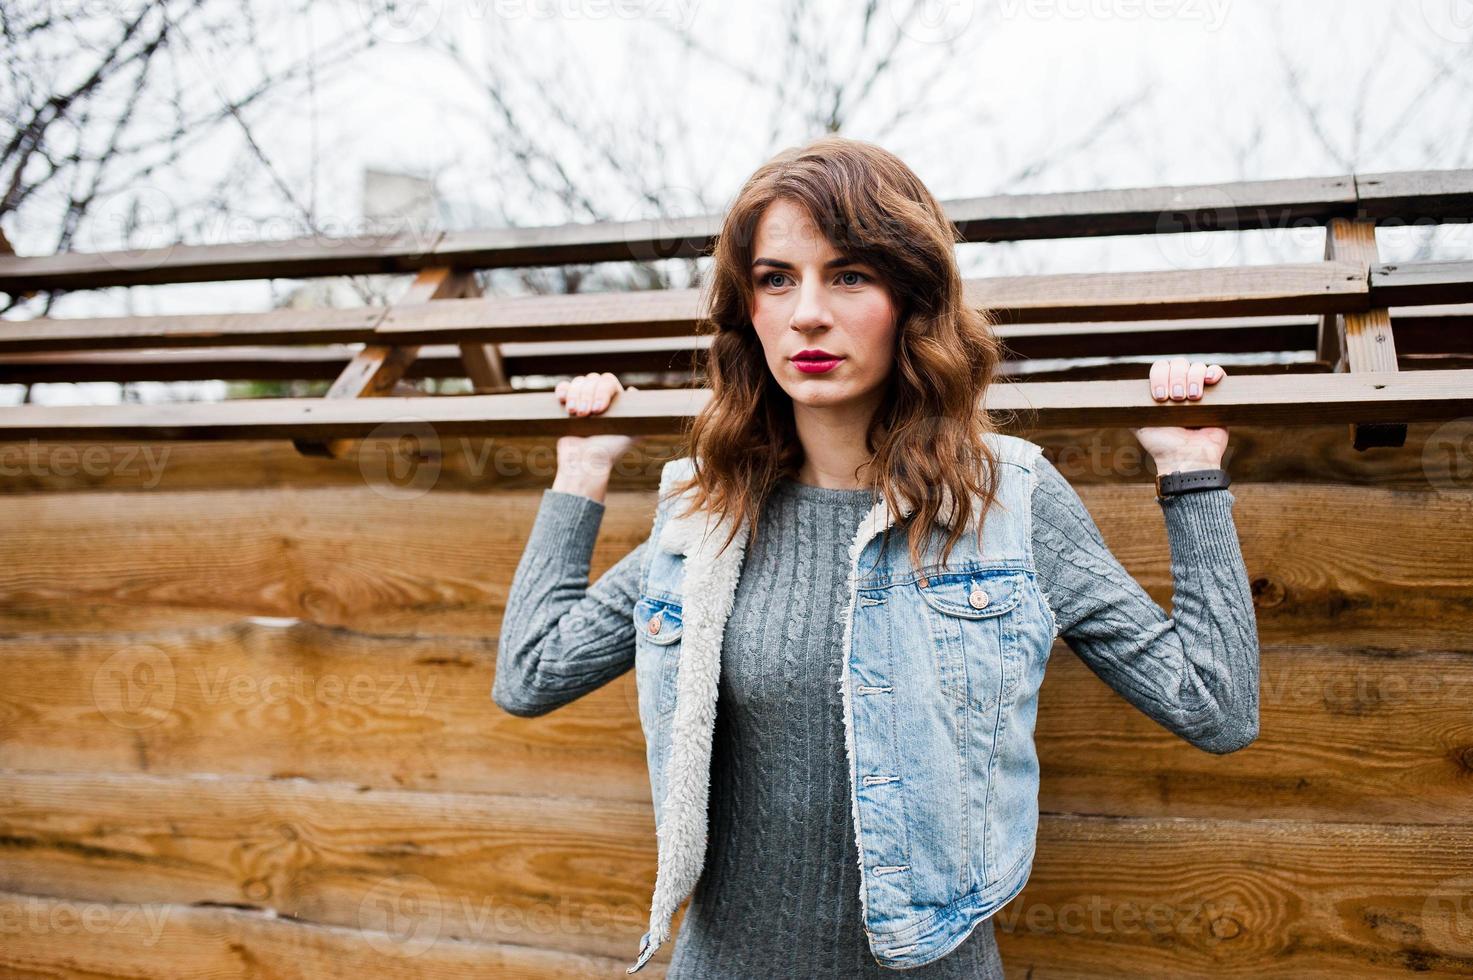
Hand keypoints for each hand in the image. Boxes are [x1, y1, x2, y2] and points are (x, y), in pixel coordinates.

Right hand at [553, 372, 639, 501]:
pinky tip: (562, 400)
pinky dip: (562, 390)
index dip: (602, 391)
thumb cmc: (608, 452)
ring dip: (575, 395)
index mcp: (615, 402)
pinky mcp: (566, 406)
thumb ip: (639, 417)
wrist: (583, 463)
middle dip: (586, 395)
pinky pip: (563, 388)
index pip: (608, 382)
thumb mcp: (631, 436)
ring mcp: (582, 401)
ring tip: (574, 414)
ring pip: (578, 382)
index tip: (599, 410)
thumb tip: (633, 390)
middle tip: (585, 414)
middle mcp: (599, 398)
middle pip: (592, 379)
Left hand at [1132, 358, 1227, 472]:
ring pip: (1197, 367)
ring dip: (1193, 378)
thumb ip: (1130, 410)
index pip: (1160, 368)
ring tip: (1192, 398)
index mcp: (1163, 391)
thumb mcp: (1139, 425)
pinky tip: (1209, 381)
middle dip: (1176, 378)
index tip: (1160, 397)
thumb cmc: (1162, 445)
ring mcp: (1200, 390)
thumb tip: (1112, 399)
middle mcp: (1181, 387)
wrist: (1187, 458)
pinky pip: (1218, 372)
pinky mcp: (1219, 395)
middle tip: (1177, 398)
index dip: (1160, 376)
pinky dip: (1214, 371)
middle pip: (1179, 363)